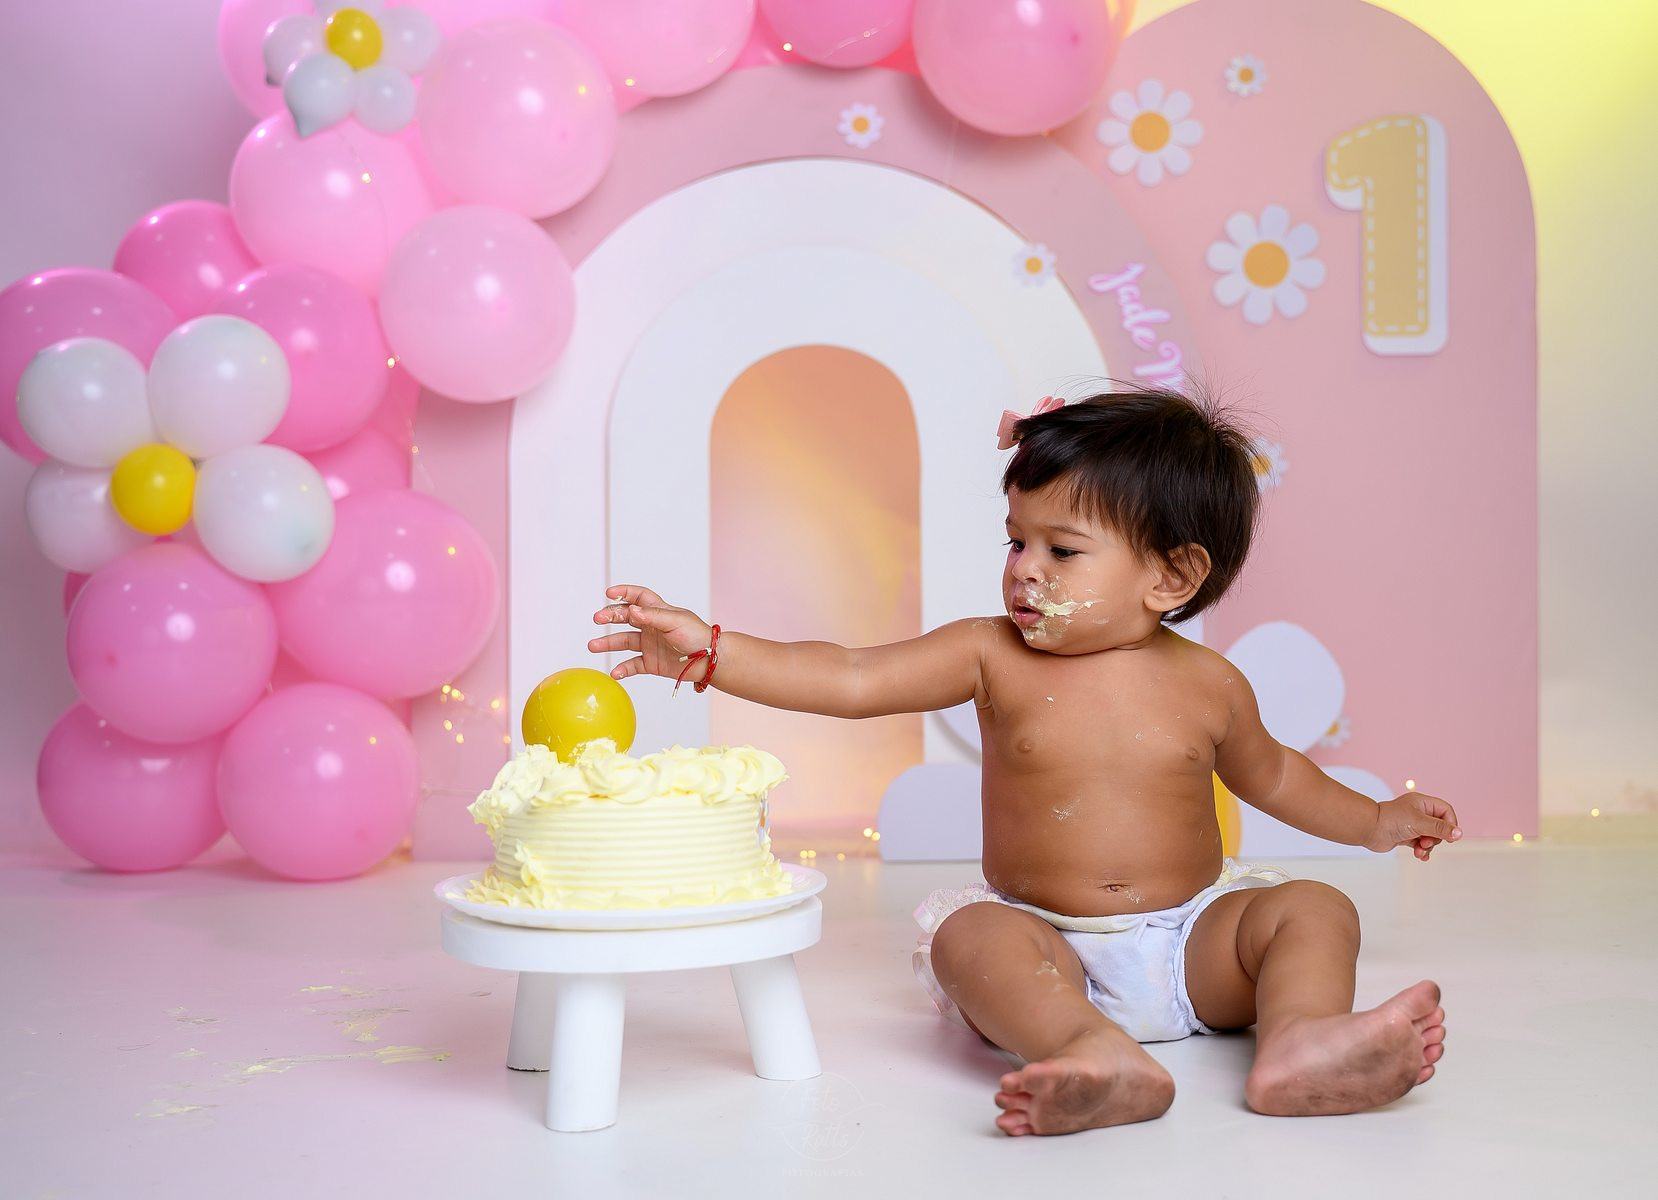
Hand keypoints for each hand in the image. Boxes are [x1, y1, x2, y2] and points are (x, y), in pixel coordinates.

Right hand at [587, 584, 714, 682]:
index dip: (624, 592)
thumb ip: (653, 616)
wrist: (710, 660)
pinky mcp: (651, 663)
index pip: (638, 597)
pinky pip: (632, 665)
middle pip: (626, 618)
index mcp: (659, 612)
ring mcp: (650, 645)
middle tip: (597, 619)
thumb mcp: (675, 622)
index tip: (609, 593)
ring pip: (624, 642)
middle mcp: (651, 627)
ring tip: (593, 646)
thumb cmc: (697, 636)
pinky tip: (615, 672)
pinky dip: (623, 669)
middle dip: (610, 617)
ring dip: (608, 643)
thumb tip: (632, 610)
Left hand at [1367, 792, 1460, 859]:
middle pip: (1440, 826)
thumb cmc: (1391, 820)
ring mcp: (1412, 825)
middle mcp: (1418, 812)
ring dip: (1428, 846)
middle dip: (1436, 838)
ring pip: (1431, 837)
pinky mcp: (1406, 836)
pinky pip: (1421, 844)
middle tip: (1426, 842)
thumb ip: (1439, 828)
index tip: (1448, 835)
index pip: (1446, 811)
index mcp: (1422, 803)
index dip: (1450, 823)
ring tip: (1419, 850)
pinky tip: (1420, 856)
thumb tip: (1459, 833)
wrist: (1368, 829)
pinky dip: (1422, 851)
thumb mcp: (1419, 823)